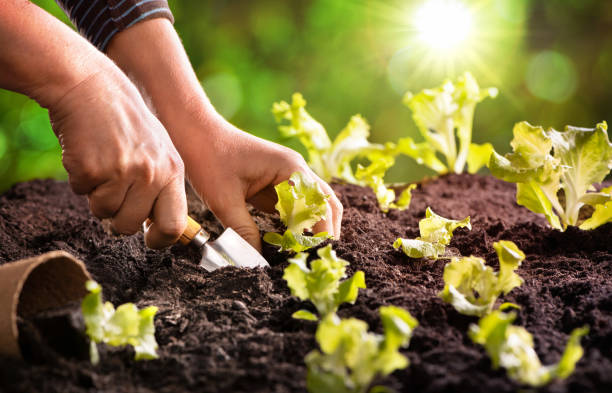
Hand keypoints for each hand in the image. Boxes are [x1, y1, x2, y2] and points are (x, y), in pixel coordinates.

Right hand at [48, 69, 186, 248]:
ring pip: (104, 214)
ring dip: (96, 197)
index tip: (149, 239)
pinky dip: (79, 179)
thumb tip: (160, 227)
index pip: (174, 226)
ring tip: (102, 166)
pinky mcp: (93, 169)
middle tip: (112, 197)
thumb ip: (161, 185)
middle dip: (118, 221)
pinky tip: (87, 153)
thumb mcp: (158, 149)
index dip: (159, 240)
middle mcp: (152, 174)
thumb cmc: (124, 121)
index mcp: (173, 171)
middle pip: (131, 227)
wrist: (92, 86)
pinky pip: (81, 193)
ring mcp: (123, 172)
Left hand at [106, 18, 342, 250]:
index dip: (322, 232)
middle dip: (324, 232)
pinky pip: (293, 207)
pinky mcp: (274, 184)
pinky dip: (294, 226)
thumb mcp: (224, 200)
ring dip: (310, 229)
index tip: (314, 257)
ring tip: (302, 256)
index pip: (321, 204)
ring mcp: (287, 177)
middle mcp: (295, 171)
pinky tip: (285, 244)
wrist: (193, 132)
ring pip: (311, 206)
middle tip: (315, 260)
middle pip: (325, 204)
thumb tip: (256, 262)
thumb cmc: (208, 157)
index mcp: (291, 169)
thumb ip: (243, 232)